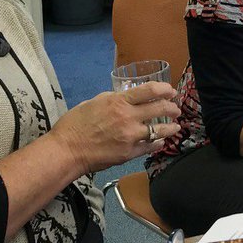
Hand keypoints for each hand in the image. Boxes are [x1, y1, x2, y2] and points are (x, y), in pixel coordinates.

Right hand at [49, 82, 180, 173]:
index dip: (164, 89)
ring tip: (175, 126)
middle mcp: (128, 118)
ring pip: (159, 130)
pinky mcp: (130, 153)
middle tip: (176, 108)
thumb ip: (112, 99)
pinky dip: (157, 143)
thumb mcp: (93, 103)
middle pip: (159, 109)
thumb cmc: (74, 124)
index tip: (170, 91)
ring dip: (170, 127)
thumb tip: (125, 97)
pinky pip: (150, 146)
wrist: (67, 151)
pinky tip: (160, 141)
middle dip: (172, 107)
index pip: (149, 91)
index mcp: (118, 102)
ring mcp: (131, 137)